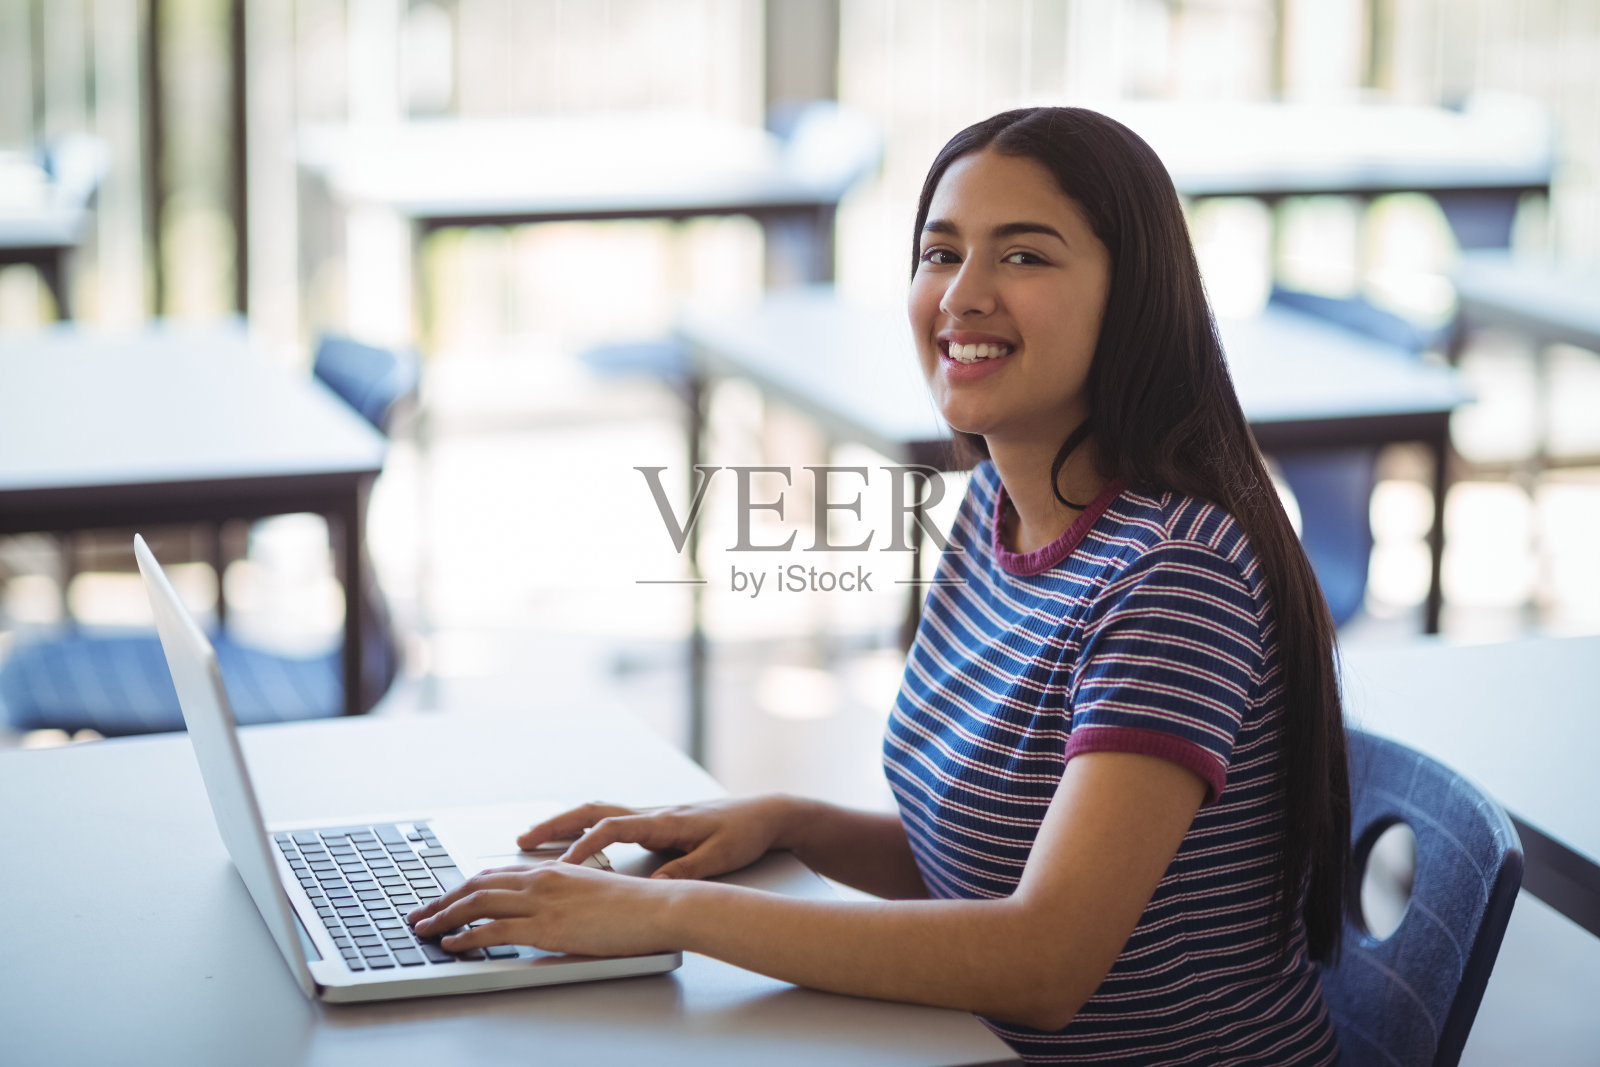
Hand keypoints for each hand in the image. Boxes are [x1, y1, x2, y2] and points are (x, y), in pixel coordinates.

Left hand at [406, 861, 679, 957]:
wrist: (659, 908)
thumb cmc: (634, 906)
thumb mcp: (591, 894)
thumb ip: (563, 898)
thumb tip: (543, 912)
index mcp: (552, 870)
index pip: (494, 874)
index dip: (463, 887)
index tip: (444, 899)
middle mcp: (542, 880)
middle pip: (478, 885)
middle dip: (443, 900)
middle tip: (420, 914)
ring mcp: (543, 902)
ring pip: (478, 903)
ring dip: (445, 916)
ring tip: (424, 929)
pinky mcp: (548, 927)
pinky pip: (495, 930)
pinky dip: (466, 936)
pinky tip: (452, 943)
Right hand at [517, 796, 793, 879]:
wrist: (768, 814)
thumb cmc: (745, 834)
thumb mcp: (719, 858)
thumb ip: (685, 872)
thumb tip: (652, 891)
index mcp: (664, 820)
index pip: (613, 827)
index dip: (585, 846)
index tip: (563, 866)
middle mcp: (653, 813)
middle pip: (593, 811)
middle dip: (556, 826)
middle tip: (522, 841)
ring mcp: (653, 816)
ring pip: (597, 813)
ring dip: (565, 825)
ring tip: (533, 840)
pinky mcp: (657, 823)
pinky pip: (610, 821)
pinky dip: (584, 829)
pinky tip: (571, 843)